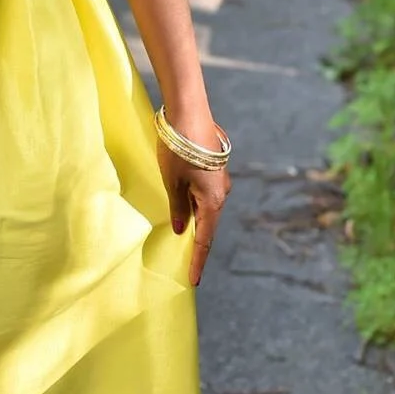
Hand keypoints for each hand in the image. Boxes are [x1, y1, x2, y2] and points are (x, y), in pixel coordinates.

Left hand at [157, 141, 230, 287]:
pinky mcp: (214, 167)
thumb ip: (176, 208)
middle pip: (207, 224)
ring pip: (206, 207)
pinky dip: (194, 204)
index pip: (204, 239)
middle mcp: (222, 192)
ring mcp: (220, 179)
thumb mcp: (172, 182)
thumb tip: (180, 228)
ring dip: (194, 219)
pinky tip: (183, 205)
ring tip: (180, 234)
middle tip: (185, 263)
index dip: (197, 261)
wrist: (189, 112)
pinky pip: (205, 193)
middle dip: (196, 242)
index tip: (193, 280)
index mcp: (213, 201)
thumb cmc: (178, 149)